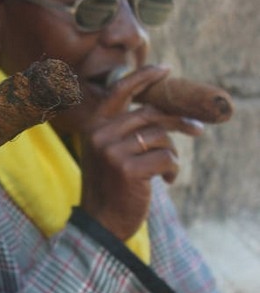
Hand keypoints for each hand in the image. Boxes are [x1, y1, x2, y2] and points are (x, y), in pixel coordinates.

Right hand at [79, 65, 203, 239]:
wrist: (101, 223)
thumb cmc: (111, 187)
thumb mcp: (111, 153)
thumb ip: (126, 131)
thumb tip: (164, 111)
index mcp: (93, 126)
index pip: (119, 92)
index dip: (143, 77)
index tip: (165, 69)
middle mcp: (99, 134)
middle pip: (150, 114)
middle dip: (178, 122)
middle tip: (198, 131)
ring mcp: (112, 151)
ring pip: (161, 137)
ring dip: (171, 154)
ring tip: (167, 171)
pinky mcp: (128, 169)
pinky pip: (166, 158)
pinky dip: (172, 170)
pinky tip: (165, 182)